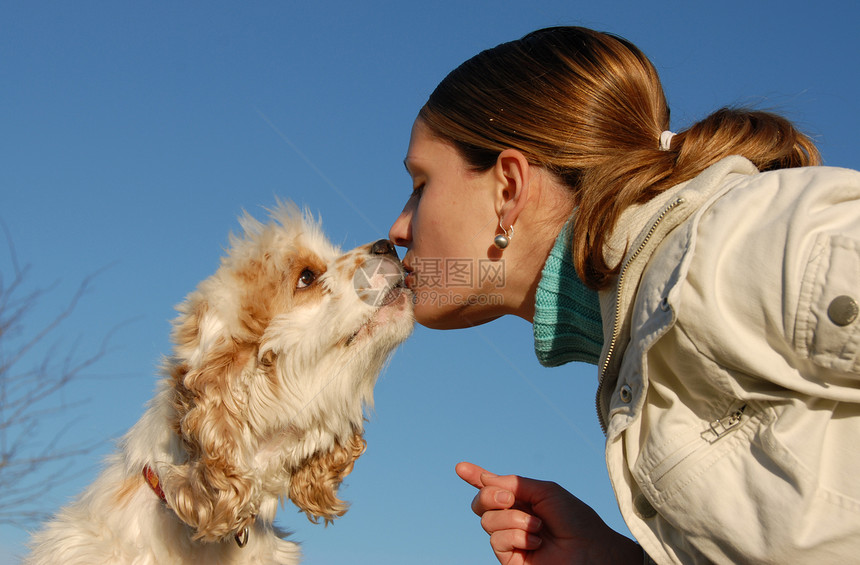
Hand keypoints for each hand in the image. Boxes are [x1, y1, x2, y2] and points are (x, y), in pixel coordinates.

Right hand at [456, 462, 641, 564]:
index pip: (494, 488)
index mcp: (523, 500)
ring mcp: (510, 539)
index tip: (460, 468)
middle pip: (481, 503)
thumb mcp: (545, 491)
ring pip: (486, 521)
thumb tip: (486, 481)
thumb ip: (515, 484)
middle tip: (509, 498)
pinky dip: (516, 535)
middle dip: (489, 495)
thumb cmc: (574, 519)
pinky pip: (496, 539)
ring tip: (538, 526)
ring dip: (514, 519)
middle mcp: (513, 519)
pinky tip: (535, 541)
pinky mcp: (509, 559)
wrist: (589, 550)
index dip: (476, 477)